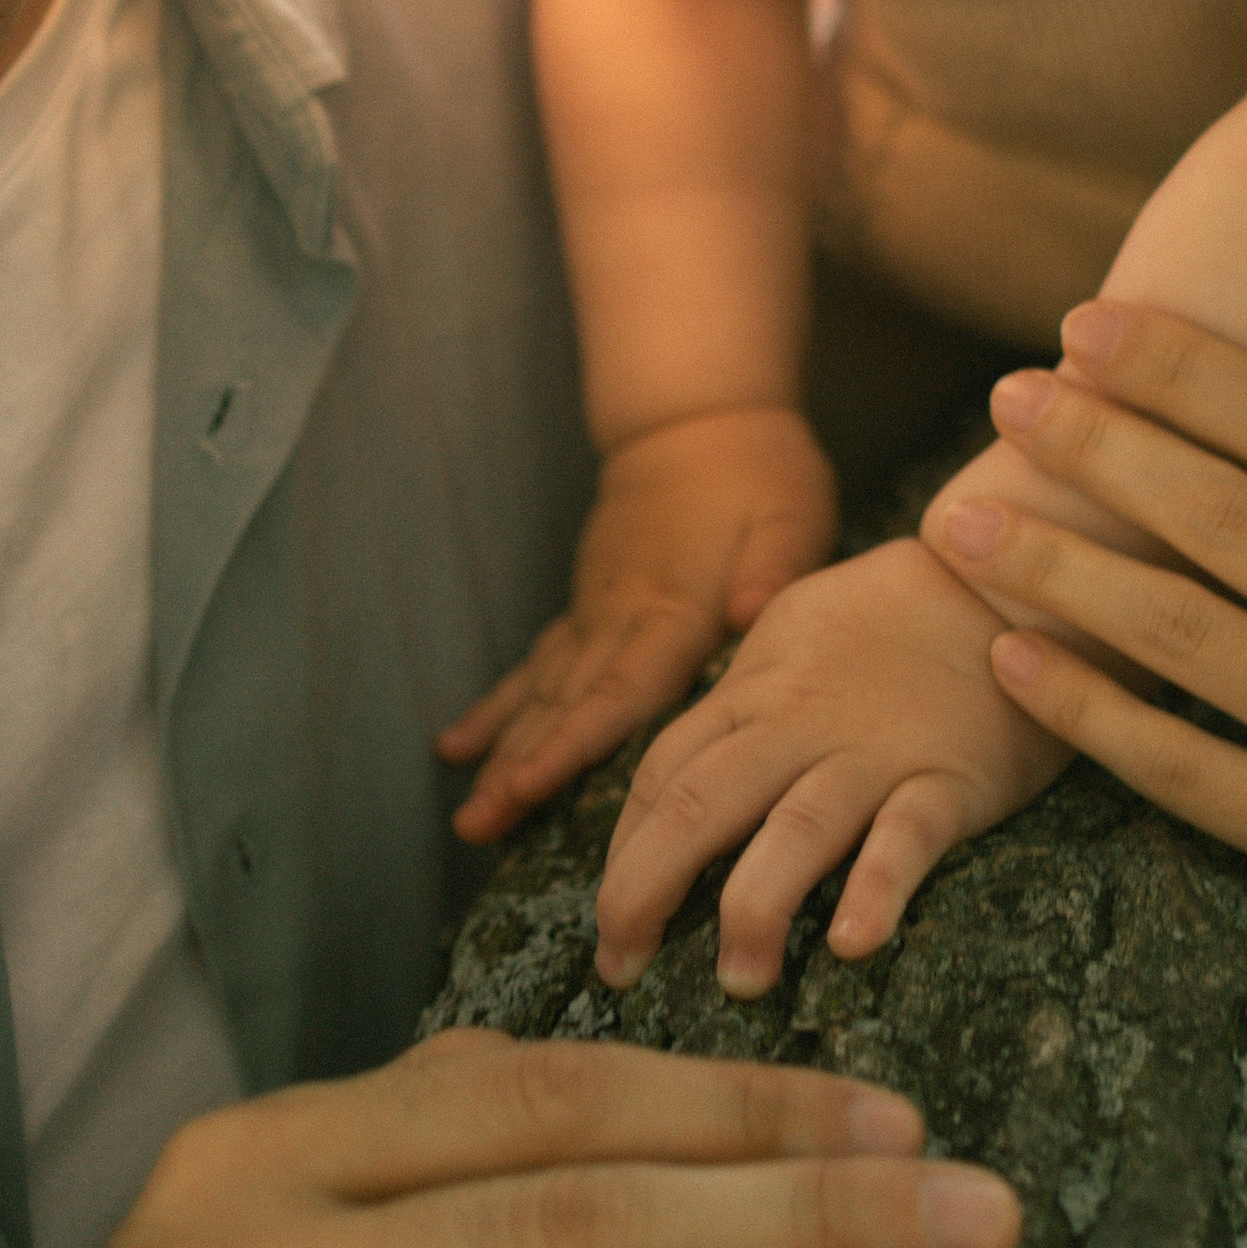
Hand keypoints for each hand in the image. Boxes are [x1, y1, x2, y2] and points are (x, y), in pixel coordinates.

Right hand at [440, 407, 837, 842]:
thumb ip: (773, 570)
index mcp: (674, 608)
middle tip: (477, 828)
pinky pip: (537, 664)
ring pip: (542, 693)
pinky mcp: (589, 604)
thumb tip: (752, 615)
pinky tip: (458, 746)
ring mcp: (596, 611)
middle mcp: (621, 617)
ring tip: (467, 816)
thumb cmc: (760, 472)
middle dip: (519, 770)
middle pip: (565, 705)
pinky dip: (499, 707)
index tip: (526, 788)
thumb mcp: (789, 516)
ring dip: (502, 752)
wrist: (701, 419)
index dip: (572, 744)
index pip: (618, 690)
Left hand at [596, 538, 1071, 1001]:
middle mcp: (799, 726)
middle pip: (700, 805)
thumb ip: (739, 698)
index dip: (623, 853)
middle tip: (624, 965)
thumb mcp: (791, 633)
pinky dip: (878, 889)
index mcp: (754, 691)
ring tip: (742, 980)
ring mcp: (875, 753)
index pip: (662, 775)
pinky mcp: (950, 779)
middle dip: (645, 889)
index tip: (610, 923)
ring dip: (755, 908)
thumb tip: (681, 768)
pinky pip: (908, 836)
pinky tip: (852, 942)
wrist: (1005, 582)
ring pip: (796, 829)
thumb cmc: (890, 618)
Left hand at [936, 303, 1246, 1020]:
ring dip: (1058, 568)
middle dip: (1101, 448)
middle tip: (1008, 397)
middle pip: (1227, 519)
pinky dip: (1090, 712)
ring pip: (1184, 635)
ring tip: (961, 515)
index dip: (1189, 372)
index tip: (1093, 326)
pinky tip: (1011, 656)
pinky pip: (1182, 769)